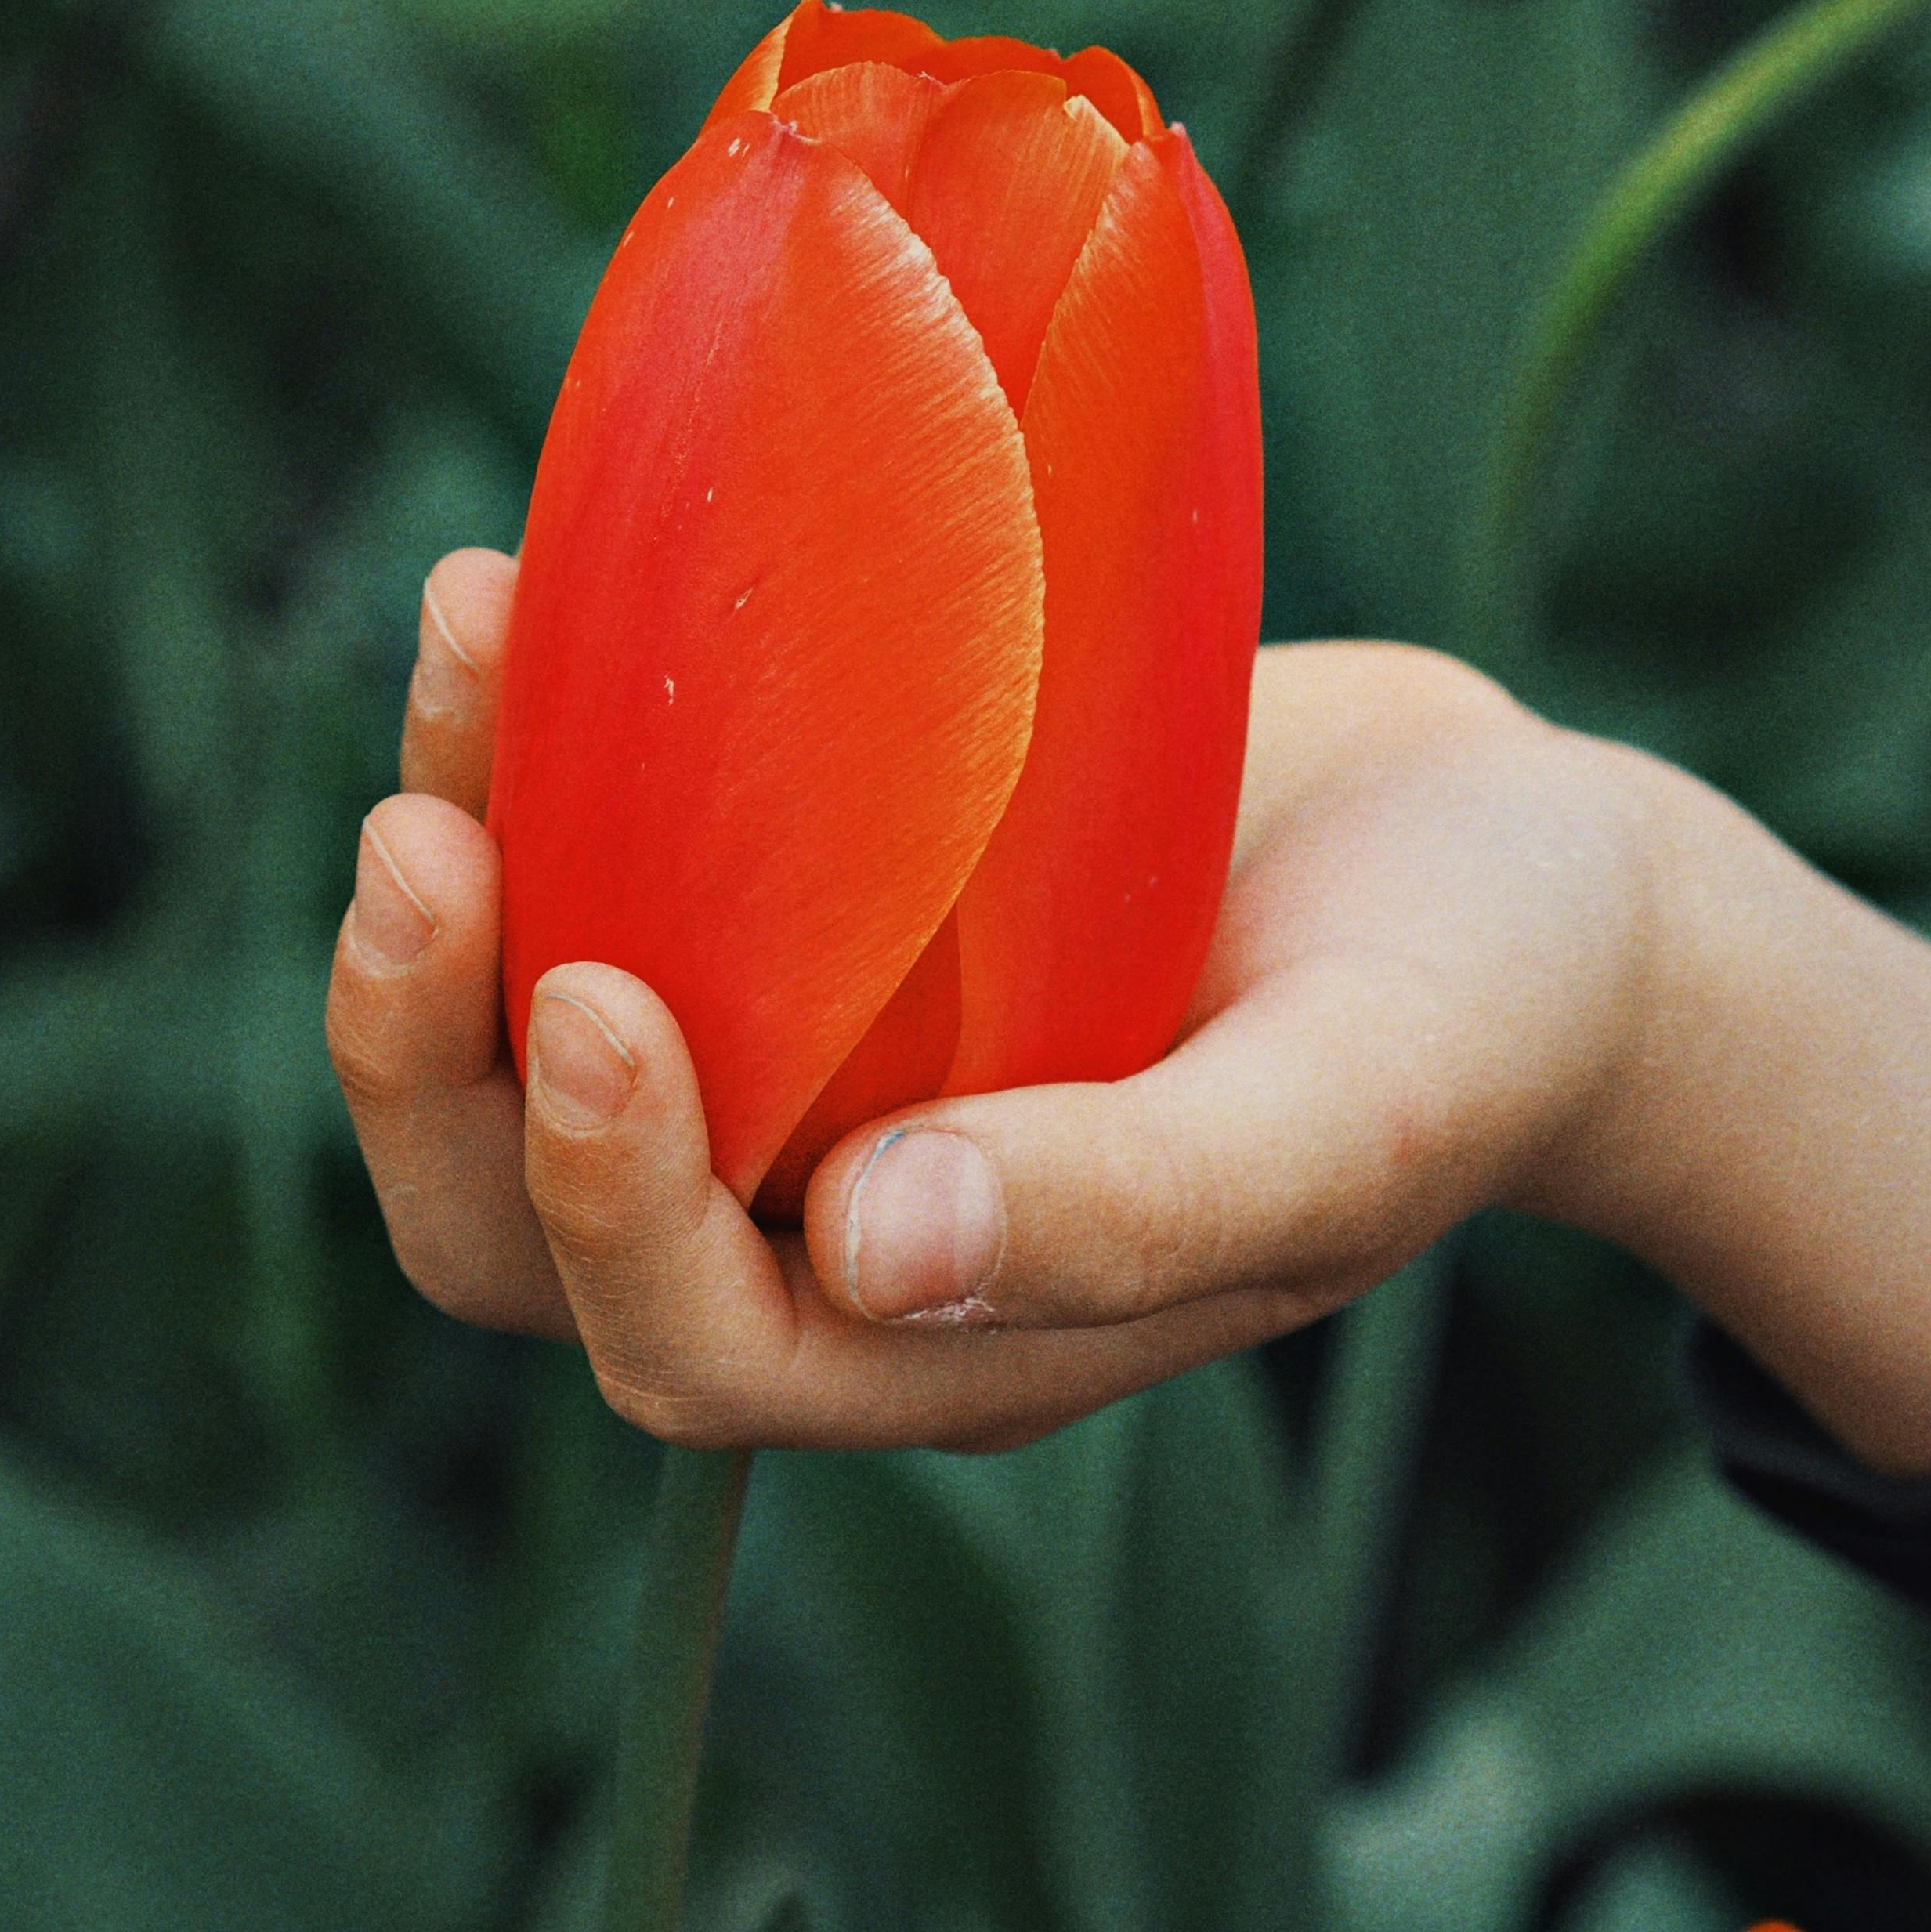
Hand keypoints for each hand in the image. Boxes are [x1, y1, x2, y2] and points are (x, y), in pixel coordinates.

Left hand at [325, 555, 1663, 1449]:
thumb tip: (874, 1257)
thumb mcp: (1343, 1114)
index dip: (605, 1207)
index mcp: (948, 1332)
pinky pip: (610, 860)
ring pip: (527, 1024)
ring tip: (470, 629)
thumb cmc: (1472, 1012)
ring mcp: (803, 1053)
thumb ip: (1131, 1206)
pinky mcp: (803, 893)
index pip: (699, 1341)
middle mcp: (829, 1216)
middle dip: (429, 1057)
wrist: (1509, 859)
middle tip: (422, 841)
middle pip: (527, 1228)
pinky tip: (527, 590)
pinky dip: (540, 744)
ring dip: (462, 855)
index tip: (600, 992)